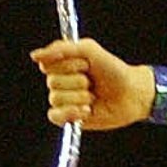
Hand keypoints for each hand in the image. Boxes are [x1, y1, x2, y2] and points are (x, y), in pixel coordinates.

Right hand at [29, 37, 154, 128]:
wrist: (131, 93)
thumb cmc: (113, 70)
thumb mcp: (89, 50)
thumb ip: (62, 49)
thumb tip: (35, 55)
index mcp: (63, 65)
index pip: (48, 65)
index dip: (67, 64)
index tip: (85, 64)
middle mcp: (61, 82)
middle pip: (52, 82)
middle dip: (77, 81)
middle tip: (92, 81)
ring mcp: (64, 100)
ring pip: (56, 98)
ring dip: (79, 96)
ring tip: (93, 95)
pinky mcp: (68, 117)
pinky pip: (55, 116)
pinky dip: (71, 113)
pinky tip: (86, 110)